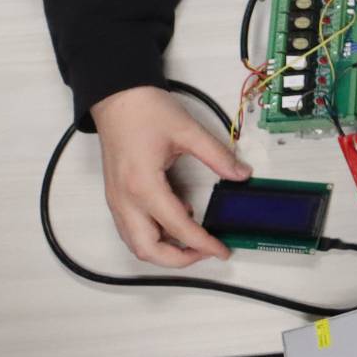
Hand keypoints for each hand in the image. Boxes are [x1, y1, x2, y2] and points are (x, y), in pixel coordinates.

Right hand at [90, 85, 249, 266]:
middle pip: (147, 250)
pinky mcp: (116, 196)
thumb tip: (241, 175)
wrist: (116, 97)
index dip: (203, 244)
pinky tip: (176, 217)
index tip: (222, 250)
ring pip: (136, 243)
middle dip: (178, 259)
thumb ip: (217, 156)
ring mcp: (116, 200)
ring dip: (163, 250)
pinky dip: (152, 235)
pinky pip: (131, 229)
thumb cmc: (146, 111)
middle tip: (207, 250)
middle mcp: (125, 200)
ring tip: (194, 238)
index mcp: (144, 186)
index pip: (177, 227)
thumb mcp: (188, 130)